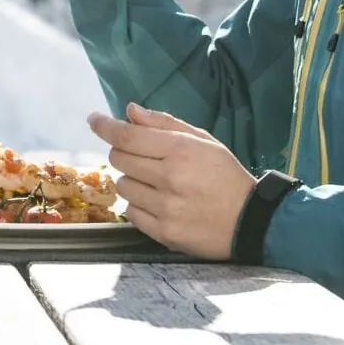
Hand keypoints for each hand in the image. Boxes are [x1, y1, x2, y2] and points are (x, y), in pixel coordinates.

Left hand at [89, 104, 256, 259]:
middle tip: (140, 157)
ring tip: (155, 183)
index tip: (94, 120)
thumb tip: (130, 111)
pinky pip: (130, 213)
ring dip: (132, 180)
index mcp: (180, 151)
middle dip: (122, 153)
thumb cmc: (225, 176)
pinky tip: (158, 203)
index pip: (127, 136)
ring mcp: (165, 208)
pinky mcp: (164, 233)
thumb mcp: (204, 141)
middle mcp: (169, 178)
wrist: (249, 221)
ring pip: (122, 186)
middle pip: (119, 159)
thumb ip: (165, 124)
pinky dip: (138, 205)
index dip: (105, 126)